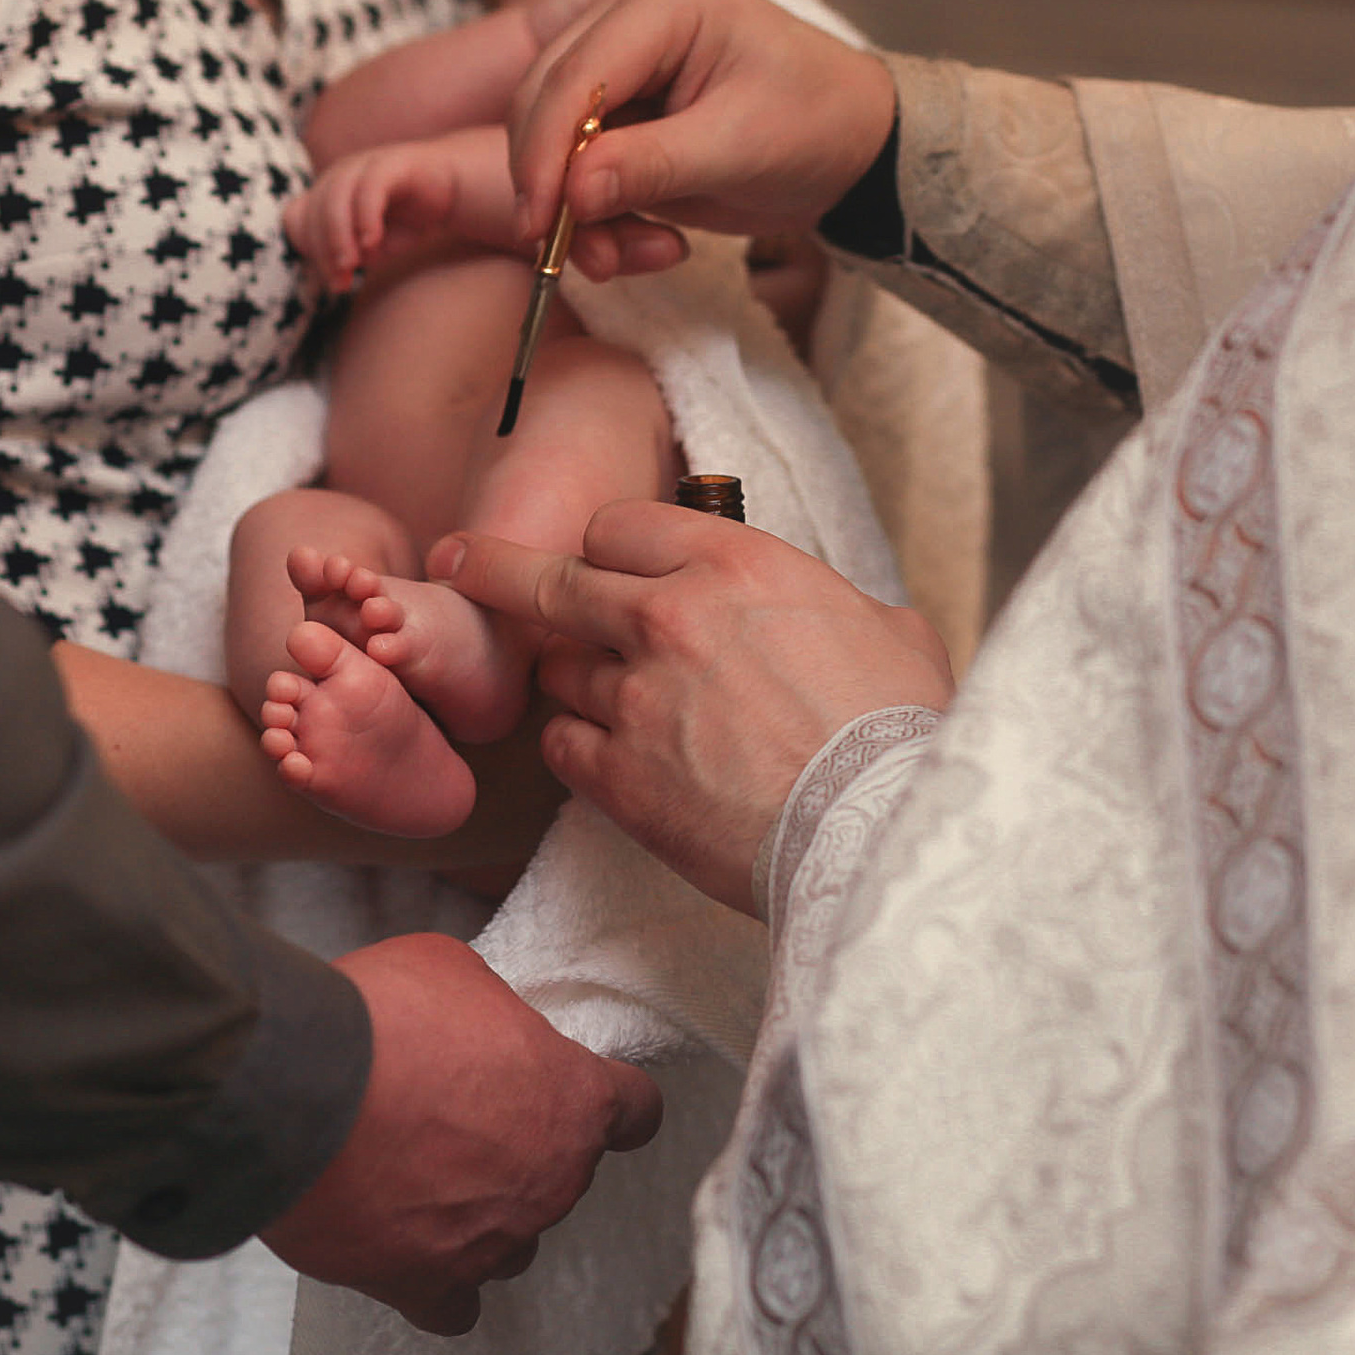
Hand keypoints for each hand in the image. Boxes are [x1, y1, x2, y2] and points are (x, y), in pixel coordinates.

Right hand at [261, 933, 662, 1333]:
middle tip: (453, 1113)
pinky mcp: (426, 1282)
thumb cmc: (381, 1022)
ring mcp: (493, 1239)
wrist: (300, 1088)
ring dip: (483, 1215)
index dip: (611, 1100)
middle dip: (516, 1145)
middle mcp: (550, 1179)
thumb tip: (469, 1025)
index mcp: (572, 1098)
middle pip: (560, 1173)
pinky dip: (435, 1281)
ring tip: (426, 1181)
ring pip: (512, 1242)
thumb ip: (485, 1010)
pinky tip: (410, 1251)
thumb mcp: (449, 970)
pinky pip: (452, 1306)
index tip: (590, 1098)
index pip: (635, 1110)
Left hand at [283, 135, 476, 290]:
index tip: (335, 282)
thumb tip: (337, 274)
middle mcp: (339, 175)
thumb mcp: (374, 246)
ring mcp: (363, 165)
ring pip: (335, 198)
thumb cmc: (407, 220)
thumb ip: (352, 257)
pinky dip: (366, 217)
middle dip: (324, 251)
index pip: (300, 220)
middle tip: (341, 282)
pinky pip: (369, 188)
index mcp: (327, 193)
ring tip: (351, 265)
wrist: (451, 191)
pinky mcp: (390, 163)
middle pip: (314, 212)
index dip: (310, 252)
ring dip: (339, 236)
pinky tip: (372, 243)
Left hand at [428, 501, 951, 911]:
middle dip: (495, 568)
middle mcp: (667, 617)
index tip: (604, 561)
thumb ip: (829, 605)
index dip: (611, 546)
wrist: (876, 828)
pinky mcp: (617, 775)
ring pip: (558, 671)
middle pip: (550, 581)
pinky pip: (562, 745)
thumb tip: (833, 615)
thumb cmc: (898, 732)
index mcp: (733, 564)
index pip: (620, 526)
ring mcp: (634, 697)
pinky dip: (578, 748)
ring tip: (622, 709)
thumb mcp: (888, 631)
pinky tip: (615, 760)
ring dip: (577, 683)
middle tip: (456, 558)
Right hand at [506, 0, 896, 282]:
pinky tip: (647, 240)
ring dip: (578, 213)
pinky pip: (573, 164)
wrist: (847, 142)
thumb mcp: (740, 149)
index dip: (544, 157)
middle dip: (555, 190)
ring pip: (550, 139)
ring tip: (635, 257)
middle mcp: (625, 12)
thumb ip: (652, 166)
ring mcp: (614, 55)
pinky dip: (596, 215)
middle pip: (543, 102)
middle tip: (581, 259)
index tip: (539, 229)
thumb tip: (574, 193)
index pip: (574, 78)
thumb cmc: (813, 125)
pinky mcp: (614, 102)